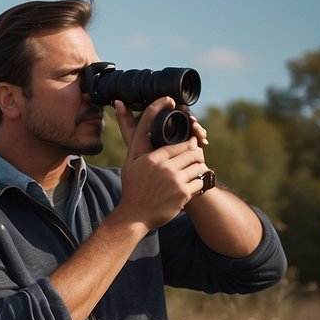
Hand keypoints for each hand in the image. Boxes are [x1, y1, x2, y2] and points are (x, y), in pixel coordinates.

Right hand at [113, 97, 213, 229]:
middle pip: (191, 152)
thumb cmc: (132, 186)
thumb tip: (120, 103)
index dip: (188, 139)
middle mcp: (163, 167)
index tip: (192, 132)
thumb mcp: (130, 160)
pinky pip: (200, 181)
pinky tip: (190, 185)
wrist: (134, 216)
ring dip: (198, 167)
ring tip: (193, 170)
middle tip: (194, 155)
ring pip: (198, 165)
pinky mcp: (183, 194)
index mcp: (150, 157)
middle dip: (194, 153)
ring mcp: (174, 180)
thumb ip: (134, 135)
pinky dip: (198, 183)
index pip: (178, 142)